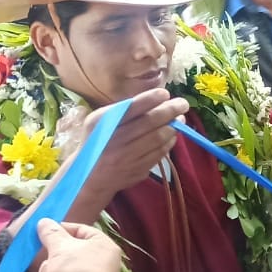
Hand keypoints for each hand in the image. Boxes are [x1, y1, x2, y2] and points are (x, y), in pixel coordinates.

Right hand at [37, 220, 121, 271]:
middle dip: (53, 256)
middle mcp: (97, 262)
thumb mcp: (61, 246)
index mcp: (102, 246)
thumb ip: (51, 233)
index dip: (64, 229)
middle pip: (67, 251)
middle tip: (51, 258)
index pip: (82, 230)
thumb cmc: (75, 271)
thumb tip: (44, 222)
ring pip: (57, 269)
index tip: (45, 230)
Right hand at [78, 88, 188, 205]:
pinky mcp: (138, 170)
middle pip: (150, 122)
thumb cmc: (96, 142)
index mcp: (103, 123)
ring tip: (180, 118)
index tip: (165, 93)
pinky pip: (159, 154)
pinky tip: (172, 134)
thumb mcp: (98, 121)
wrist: (89, 177)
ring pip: (158, 139)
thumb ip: (120, 110)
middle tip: (182, 104)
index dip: (151, 99)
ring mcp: (127, 158)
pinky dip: (169, 142)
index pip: (132, 108)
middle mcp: (115, 140)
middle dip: (170, 110)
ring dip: (173, 127)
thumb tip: (152, 99)